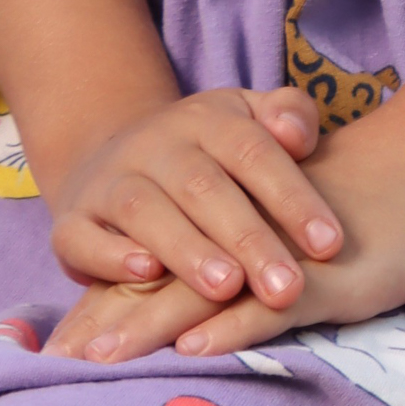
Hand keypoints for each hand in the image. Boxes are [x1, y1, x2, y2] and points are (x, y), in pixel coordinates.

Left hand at [45, 97, 404, 363]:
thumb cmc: (387, 194)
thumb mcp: (317, 222)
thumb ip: (272, 243)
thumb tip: (230, 284)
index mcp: (246, 219)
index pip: (172, 259)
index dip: (120, 295)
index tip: (68, 335)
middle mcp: (255, 230)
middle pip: (172, 276)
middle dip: (115, 319)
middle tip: (60, 356)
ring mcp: (287, 253)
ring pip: (207, 290)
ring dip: (149, 326)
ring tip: (96, 359)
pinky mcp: (328, 274)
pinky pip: (271, 301)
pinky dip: (228, 324)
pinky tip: (190, 345)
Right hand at [46, 87, 342, 320]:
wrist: (111, 154)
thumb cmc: (209, 154)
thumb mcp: (249, 120)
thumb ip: (289, 117)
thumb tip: (299, 133)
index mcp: (208, 119)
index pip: (254, 151)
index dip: (292, 196)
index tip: (331, 245)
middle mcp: (157, 144)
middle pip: (203, 185)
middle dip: (248, 238)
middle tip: (287, 288)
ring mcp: (111, 179)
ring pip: (144, 208)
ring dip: (186, 248)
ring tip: (227, 287)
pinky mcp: (72, 219)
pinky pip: (84, 235)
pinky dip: (111, 256)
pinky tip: (146, 276)